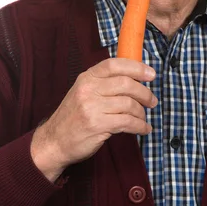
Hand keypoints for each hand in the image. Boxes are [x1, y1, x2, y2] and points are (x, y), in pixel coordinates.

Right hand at [30, 58, 156, 181]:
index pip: (114, 65)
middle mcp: (88, 89)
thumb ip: (104, 83)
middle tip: (152, 100)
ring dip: (141, 112)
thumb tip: (135, 77)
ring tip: (144, 117)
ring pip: (128, 104)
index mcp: (87, 78)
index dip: (136, 67)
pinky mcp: (97, 125)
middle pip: (126, 84)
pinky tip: (143, 128)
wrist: (54, 141)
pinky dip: (139, 126)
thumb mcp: (84, 92)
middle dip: (144, 93)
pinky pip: (127, 122)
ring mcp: (92, 107)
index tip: (151, 74)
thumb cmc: (74, 116)